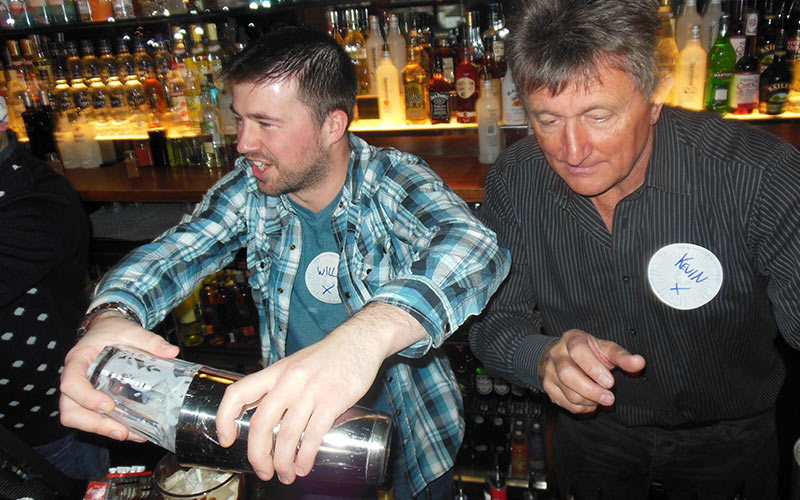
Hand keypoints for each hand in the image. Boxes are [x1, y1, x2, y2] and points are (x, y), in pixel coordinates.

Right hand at [59, 314, 179, 440]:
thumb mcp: (130, 330)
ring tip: (127, 434)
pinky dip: (107, 427)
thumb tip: (171, 351)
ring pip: (76, 418)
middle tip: (120, 430)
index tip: (108, 405)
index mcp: (78, 360)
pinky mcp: (89, 399)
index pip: (71, 383)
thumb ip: (149, 340)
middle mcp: (74, 378)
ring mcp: (80, 391)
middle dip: (93, 424)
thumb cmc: (113, 330)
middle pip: (70, 409)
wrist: (106, 329)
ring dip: (100, 429)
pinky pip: (90, 418)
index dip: (86, 398)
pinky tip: (131, 431)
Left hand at [215, 302, 424, 484]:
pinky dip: (306, 456)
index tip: (227, 439)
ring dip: (283, 462)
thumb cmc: (328, 356)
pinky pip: (313, 434)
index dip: (224, 418)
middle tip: (263, 471)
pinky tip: (304, 466)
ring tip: (286, 475)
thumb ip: (280, 386)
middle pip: (261, 423)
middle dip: (258, 455)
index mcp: (276, 372)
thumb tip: (267, 418)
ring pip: (286, 434)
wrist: (359, 340)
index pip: (238, 392)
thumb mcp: (295, 365)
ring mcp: (311, 390)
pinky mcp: (333, 399)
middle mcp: (289, 380)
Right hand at [539, 329, 644, 413]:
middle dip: (591, 390)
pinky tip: (591, 403)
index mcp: (572, 340)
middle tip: (610, 399)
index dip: (594, 368)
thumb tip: (639, 362)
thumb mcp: (605, 349)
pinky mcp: (548, 387)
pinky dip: (582, 408)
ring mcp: (549, 371)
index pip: (578, 352)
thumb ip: (622, 357)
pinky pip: (565, 403)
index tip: (610, 382)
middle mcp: (557, 354)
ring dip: (589, 401)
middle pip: (568, 375)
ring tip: (602, 399)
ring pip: (568, 392)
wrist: (562, 355)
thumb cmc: (589, 352)